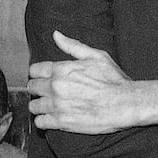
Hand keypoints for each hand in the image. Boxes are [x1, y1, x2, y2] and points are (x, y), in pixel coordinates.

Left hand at [28, 31, 143, 133]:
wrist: (125, 104)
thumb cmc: (113, 80)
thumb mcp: (96, 56)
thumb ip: (73, 46)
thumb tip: (55, 35)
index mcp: (62, 69)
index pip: (34, 70)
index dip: (39, 74)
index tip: (45, 78)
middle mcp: (56, 87)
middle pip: (32, 88)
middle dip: (38, 89)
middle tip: (49, 92)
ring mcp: (57, 105)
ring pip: (33, 106)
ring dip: (40, 106)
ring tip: (50, 106)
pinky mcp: (62, 122)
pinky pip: (40, 122)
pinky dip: (44, 120)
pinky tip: (52, 118)